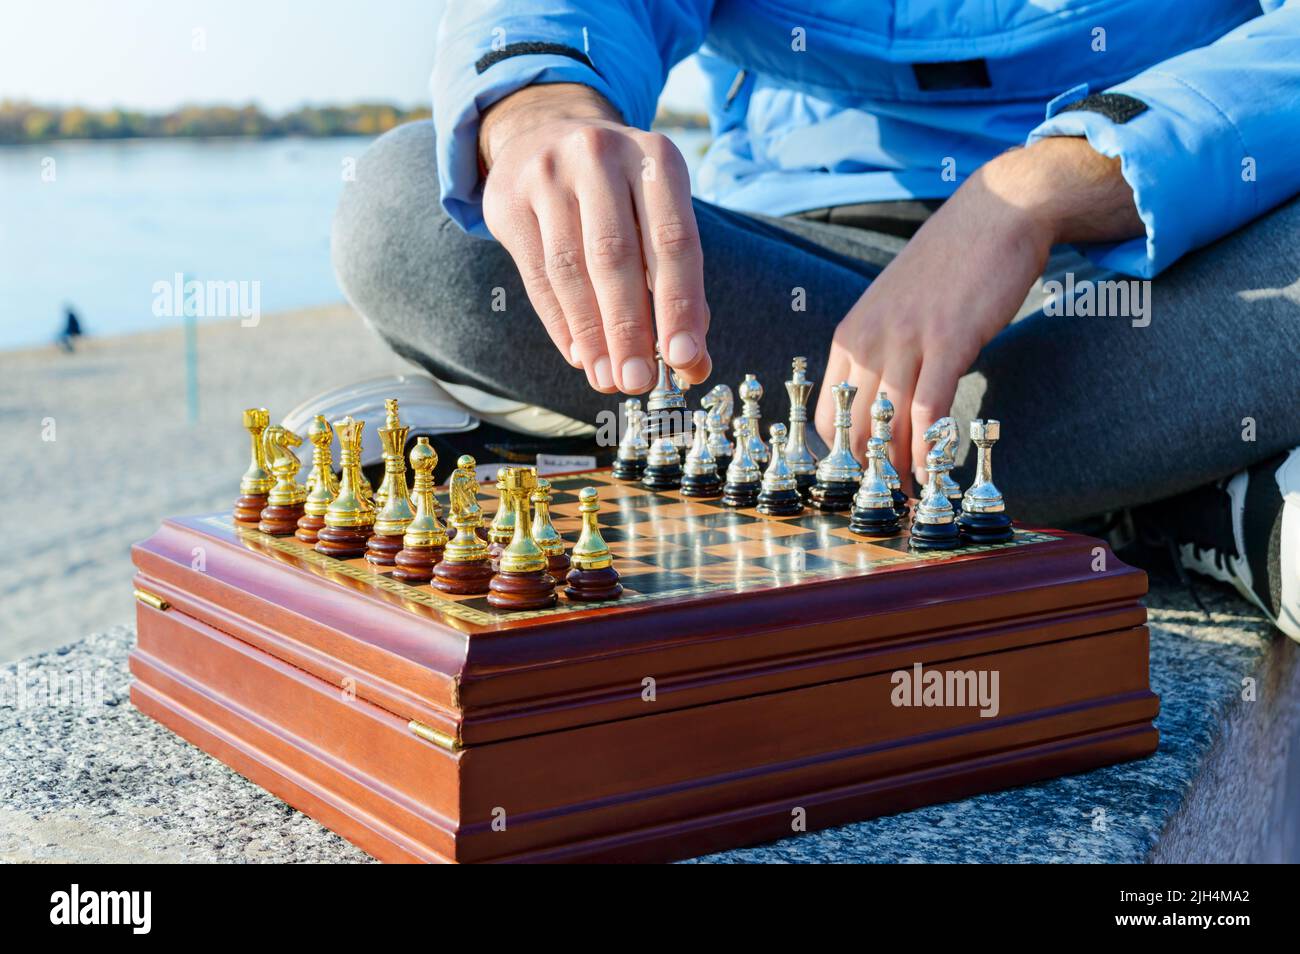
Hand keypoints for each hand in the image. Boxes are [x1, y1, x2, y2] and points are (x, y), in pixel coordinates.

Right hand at [479, 83, 710, 393]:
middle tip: (639, 383)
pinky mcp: (509, 199)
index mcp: (656, 159)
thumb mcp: (658, 218)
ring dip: (592, 334)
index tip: (686, 359)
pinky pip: (536, 274)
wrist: (544, 133)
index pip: (673, 241)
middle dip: (630, 328)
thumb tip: (694, 364)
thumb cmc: (619, 194)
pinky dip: (560, 322)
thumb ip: (679, 286)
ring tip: (608, 378)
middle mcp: (601, 156)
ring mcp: (548, 174)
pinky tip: (579, 354)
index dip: (680, 305)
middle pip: (616, 257)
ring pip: (571, 269)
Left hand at [814, 137, 1143, 487]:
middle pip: (856, 428)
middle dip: (871, 474)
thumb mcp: (896, 308)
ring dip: (901, 470)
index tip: (863, 481)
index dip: (843, 456)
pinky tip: (936, 472)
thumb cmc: (950, 266)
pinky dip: (930, 447)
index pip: (828, 414)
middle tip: (890, 505)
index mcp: (850, 336)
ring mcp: (907, 340)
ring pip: (891, 424)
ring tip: (913, 501)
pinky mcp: (949, 340)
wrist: (996, 214)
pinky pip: (931, 409)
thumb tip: (887, 401)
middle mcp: (869, 341)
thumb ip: (885, 351)